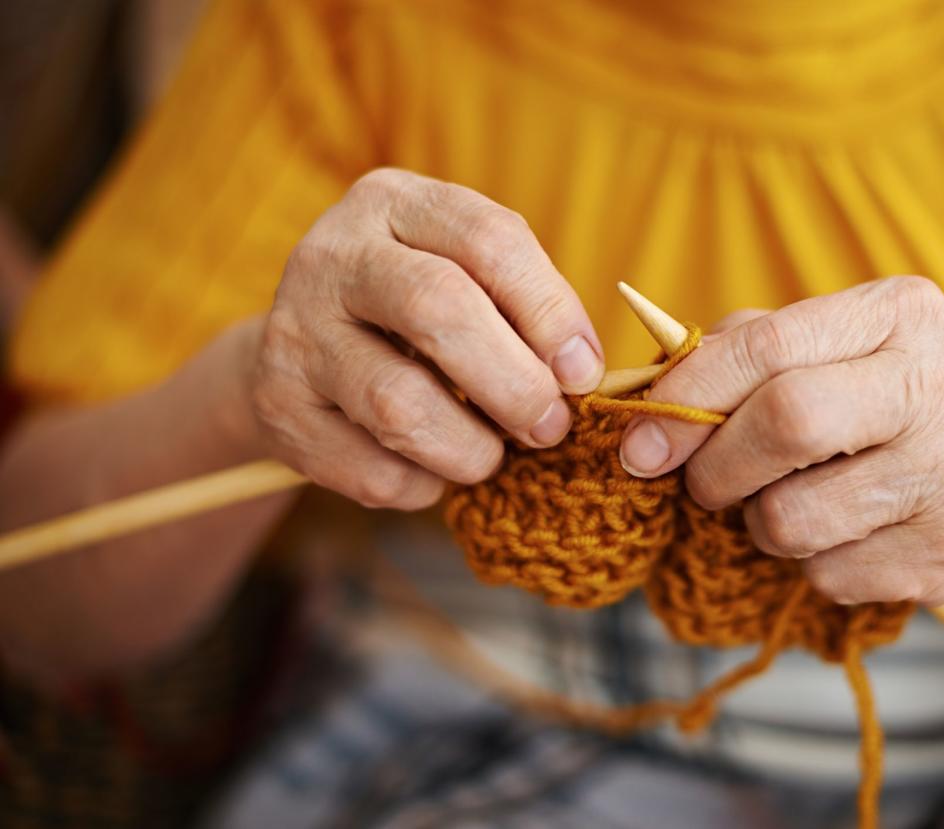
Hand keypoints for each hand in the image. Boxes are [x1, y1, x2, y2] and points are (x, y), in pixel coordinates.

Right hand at [248, 169, 603, 508]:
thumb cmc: (414, 315)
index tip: (582, 372)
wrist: (297, 354)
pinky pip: (371, 469)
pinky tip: (431, 471)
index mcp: (394, 203)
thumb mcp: (464, 277)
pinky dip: (422, 485)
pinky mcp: (276, 408)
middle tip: (549, 425)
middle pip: (437, 308)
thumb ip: (523, 309)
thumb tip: (578, 375)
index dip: (550, 311)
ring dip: (470, 448)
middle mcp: (333, 255)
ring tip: (491, 455)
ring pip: (398, 403)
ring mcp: (294, 331)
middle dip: (514, 383)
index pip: (488, 239)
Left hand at [620, 277, 943, 604]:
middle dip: (716, 466)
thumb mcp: (850, 344)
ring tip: (790, 501)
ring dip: (761, 523)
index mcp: (902, 313)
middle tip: (703, 483)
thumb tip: (649, 391)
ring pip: (793, 518)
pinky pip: (827, 575)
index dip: (687, 397)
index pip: (768, 346)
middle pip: (786, 422)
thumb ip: (751, 349)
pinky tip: (846, 532)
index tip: (640, 441)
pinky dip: (810, 563)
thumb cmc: (905, 398)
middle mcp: (940, 386)